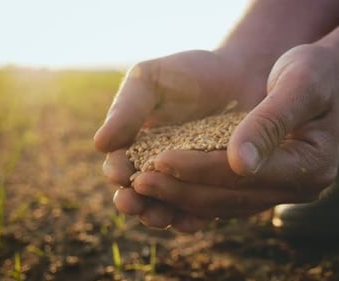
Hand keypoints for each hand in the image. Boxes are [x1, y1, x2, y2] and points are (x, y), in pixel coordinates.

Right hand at [94, 50, 264, 231]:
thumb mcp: (151, 81)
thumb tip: (99, 144)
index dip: (117, 172)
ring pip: (168, 206)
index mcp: (137, 144)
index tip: (119, 174)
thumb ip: (127, 108)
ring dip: (160, 216)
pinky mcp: (214, 186)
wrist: (239, 74)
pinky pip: (202, 209)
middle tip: (133, 204)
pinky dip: (195, 217)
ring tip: (162, 217)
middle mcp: (159, 167)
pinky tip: (196, 220)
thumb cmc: (189, 74)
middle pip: (140, 193)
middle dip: (133, 202)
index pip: (121, 165)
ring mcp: (187, 179)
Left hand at [131, 44, 338, 228]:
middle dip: (183, 189)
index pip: (246, 175)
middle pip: (232, 196)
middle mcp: (299, 187)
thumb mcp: (299, 84)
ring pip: (225, 203)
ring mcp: (283, 189)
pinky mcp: (266, 184)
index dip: (200, 169)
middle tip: (137, 182)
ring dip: (181, 197)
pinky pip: (226, 198)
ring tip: (140, 188)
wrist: (327, 76)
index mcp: (312, 165)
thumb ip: (269, 122)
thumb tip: (240, 163)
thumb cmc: (316, 72)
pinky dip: (194, 193)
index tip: (159, 160)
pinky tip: (164, 188)